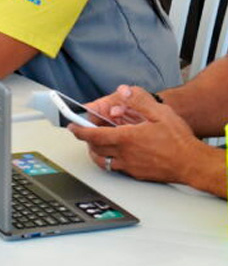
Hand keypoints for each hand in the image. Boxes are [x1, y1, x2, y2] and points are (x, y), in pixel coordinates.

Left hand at [69, 86, 205, 184]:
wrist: (193, 164)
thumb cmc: (179, 141)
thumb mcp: (160, 113)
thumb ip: (139, 101)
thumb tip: (124, 91)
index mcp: (126, 139)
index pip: (93, 135)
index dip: (79, 130)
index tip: (71, 126)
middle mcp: (125, 154)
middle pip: (95, 148)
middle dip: (86, 139)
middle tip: (83, 132)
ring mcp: (130, 166)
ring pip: (103, 161)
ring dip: (96, 152)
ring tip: (95, 144)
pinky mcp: (137, 174)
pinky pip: (117, 168)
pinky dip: (110, 160)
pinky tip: (115, 154)